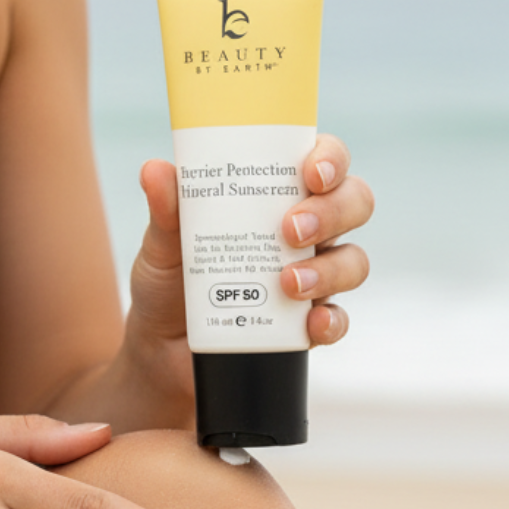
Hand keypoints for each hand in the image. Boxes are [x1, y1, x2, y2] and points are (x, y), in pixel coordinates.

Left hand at [128, 134, 371, 354]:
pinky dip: (331, 321)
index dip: (330, 158)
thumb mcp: (162, 242)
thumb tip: (154, 170)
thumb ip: (166, 208)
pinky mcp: (307, 324)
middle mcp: (305, 231)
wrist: (161, 350)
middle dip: (333, 211)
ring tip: (288, 282)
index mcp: (275, 195)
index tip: (311, 172)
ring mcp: (313, 277)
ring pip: (353, 261)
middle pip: (353, 204)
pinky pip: (338, 320)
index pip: (323, 161)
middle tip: (292, 229)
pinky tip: (310, 323)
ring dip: (330, 269)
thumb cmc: (169, 281)